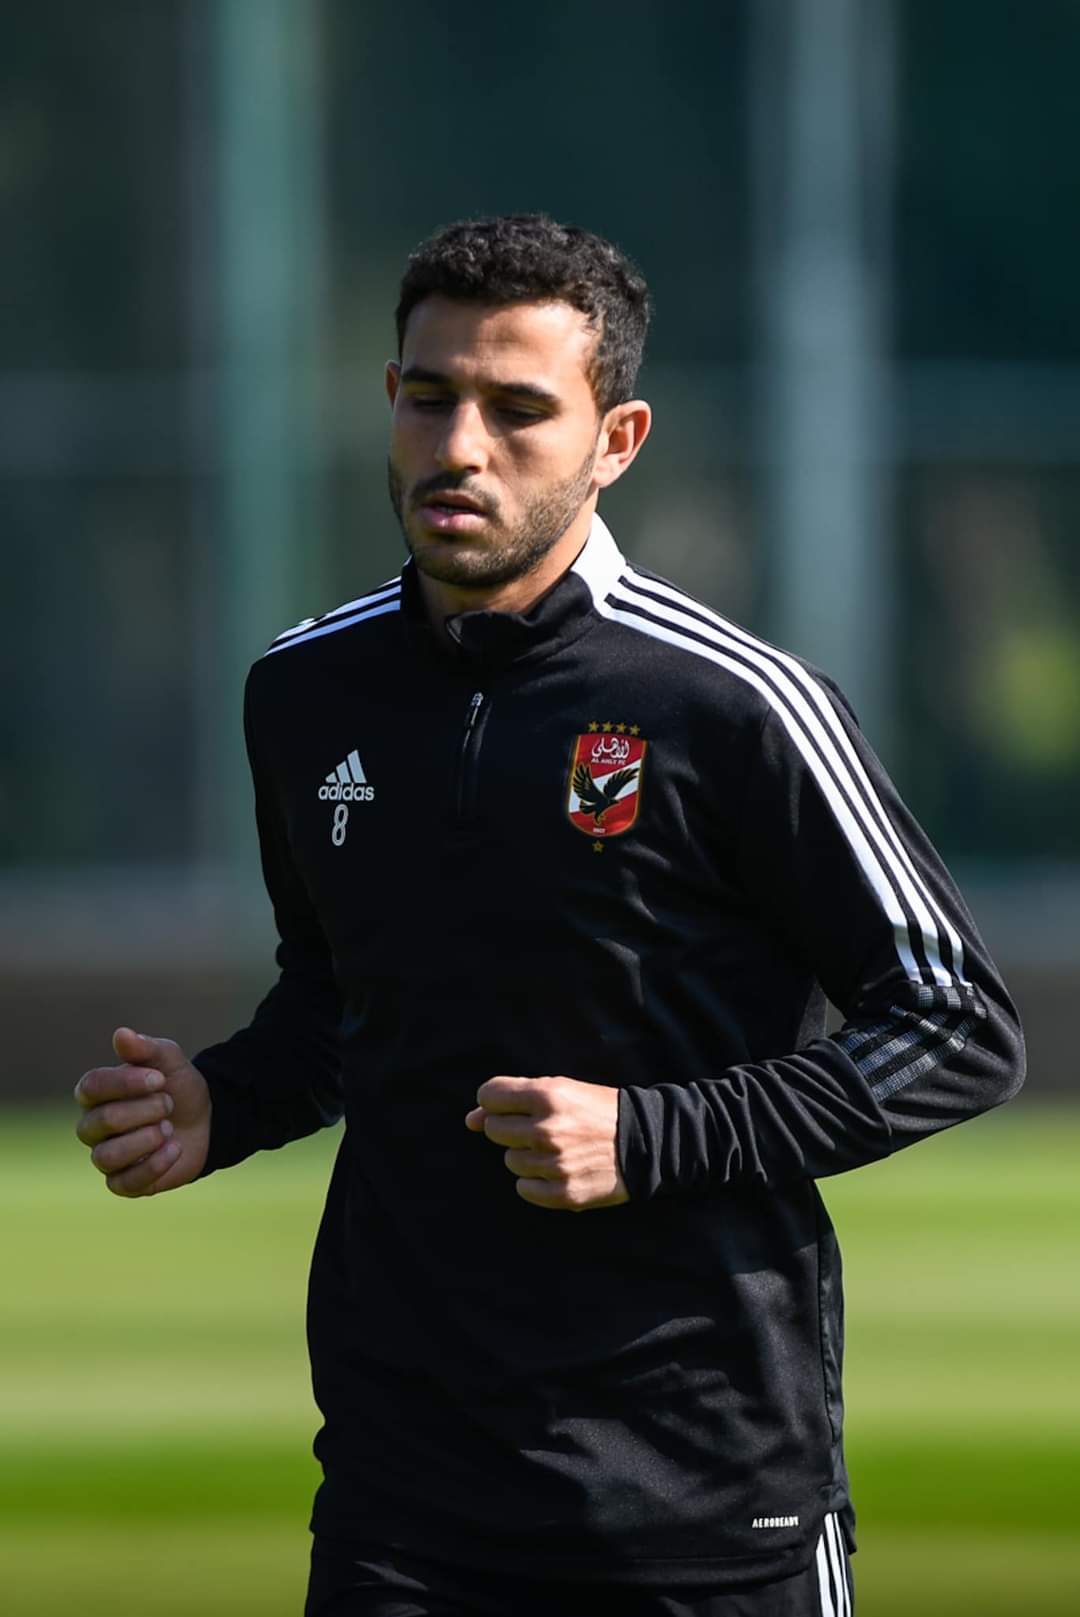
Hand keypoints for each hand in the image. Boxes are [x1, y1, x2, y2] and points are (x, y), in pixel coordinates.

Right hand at [74, 1027, 210, 1196]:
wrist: (207, 1120)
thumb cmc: (177, 1087)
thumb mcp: (168, 1061)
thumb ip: (145, 1049)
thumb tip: (121, 1034)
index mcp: (95, 1093)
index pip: (92, 1087)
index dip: (126, 1083)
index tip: (159, 1078)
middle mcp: (92, 1126)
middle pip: (102, 1122)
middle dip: (144, 1110)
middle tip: (168, 1103)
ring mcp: (105, 1156)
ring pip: (107, 1156)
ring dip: (145, 1140)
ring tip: (168, 1128)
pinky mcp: (123, 1182)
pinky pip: (124, 1183)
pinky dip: (154, 1166)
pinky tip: (175, 1149)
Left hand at [465, 1075, 628, 1210]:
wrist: (646, 1142)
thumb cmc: (598, 1111)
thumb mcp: (561, 1090)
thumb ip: (513, 1099)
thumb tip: (469, 1120)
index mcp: (547, 1096)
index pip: (489, 1096)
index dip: (496, 1101)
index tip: (512, 1106)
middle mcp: (547, 1130)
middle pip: (494, 1130)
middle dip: (510, 1128)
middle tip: (538, 1128)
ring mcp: (555, 1164)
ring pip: (509, 1161)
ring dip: (526, 1155)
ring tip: (555, 1149)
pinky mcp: (564, 1193)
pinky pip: (524, 1189)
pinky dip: (536, 1182)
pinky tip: (557, 1170)